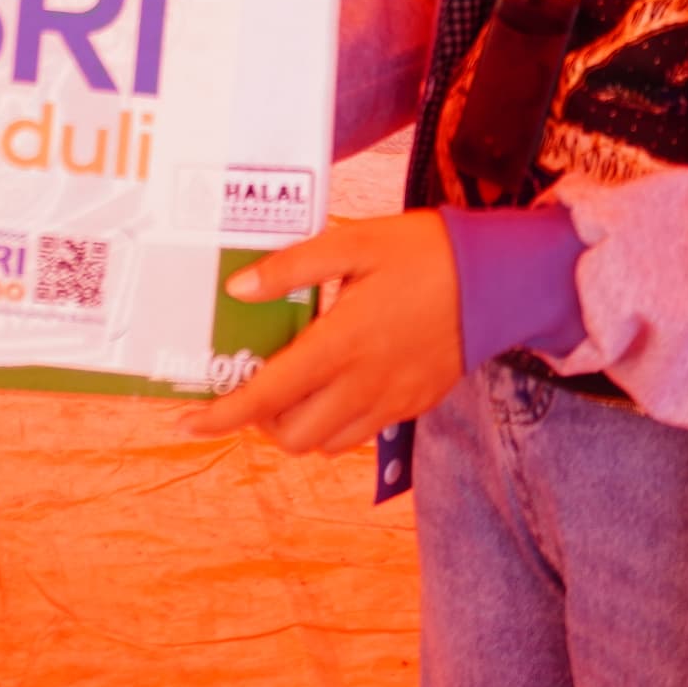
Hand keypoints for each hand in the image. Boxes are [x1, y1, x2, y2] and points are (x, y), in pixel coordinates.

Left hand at [182, 211, 461, 455]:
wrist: (499, 277)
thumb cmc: (423, 252)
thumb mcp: (352, 242)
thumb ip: (291, 268)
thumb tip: (238, 290)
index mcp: (341, 344)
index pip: (267, 396)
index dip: (222, 416)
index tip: (188, 422)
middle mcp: (364, 385)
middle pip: (292, 437)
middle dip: (260, 421)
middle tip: (256, 382)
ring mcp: (392, 401)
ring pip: (326, 444)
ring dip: (298, 426)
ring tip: (295, 384)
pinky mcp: (415, 406)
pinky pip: (361, 433)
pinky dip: (335, 422)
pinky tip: (337, 382)